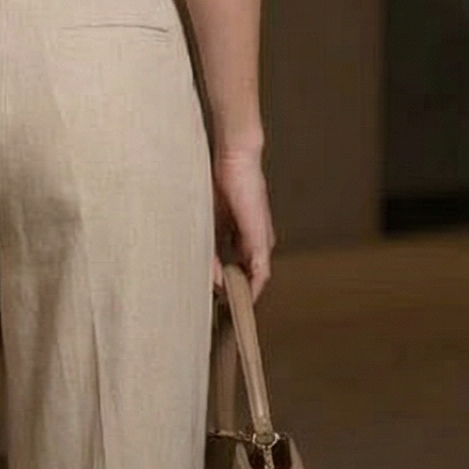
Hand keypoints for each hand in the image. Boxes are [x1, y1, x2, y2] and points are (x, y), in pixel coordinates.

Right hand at [211, 146, 273, 300]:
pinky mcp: (260, 239)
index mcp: (245, 235)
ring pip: (256, 277)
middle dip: (237, 293)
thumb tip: (206, 270)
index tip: (215, 293)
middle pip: (250, 275)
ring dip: (244, 294)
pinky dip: (251, 287)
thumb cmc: (220, 181)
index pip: (239, 266)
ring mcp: (261, 241)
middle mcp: (258, 241)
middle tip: (222, 308)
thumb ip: (208, 244)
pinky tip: (241, 298)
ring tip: (231, 309)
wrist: (235, 159)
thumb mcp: (209, 220)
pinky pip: (260, 272)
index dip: (228, 282)